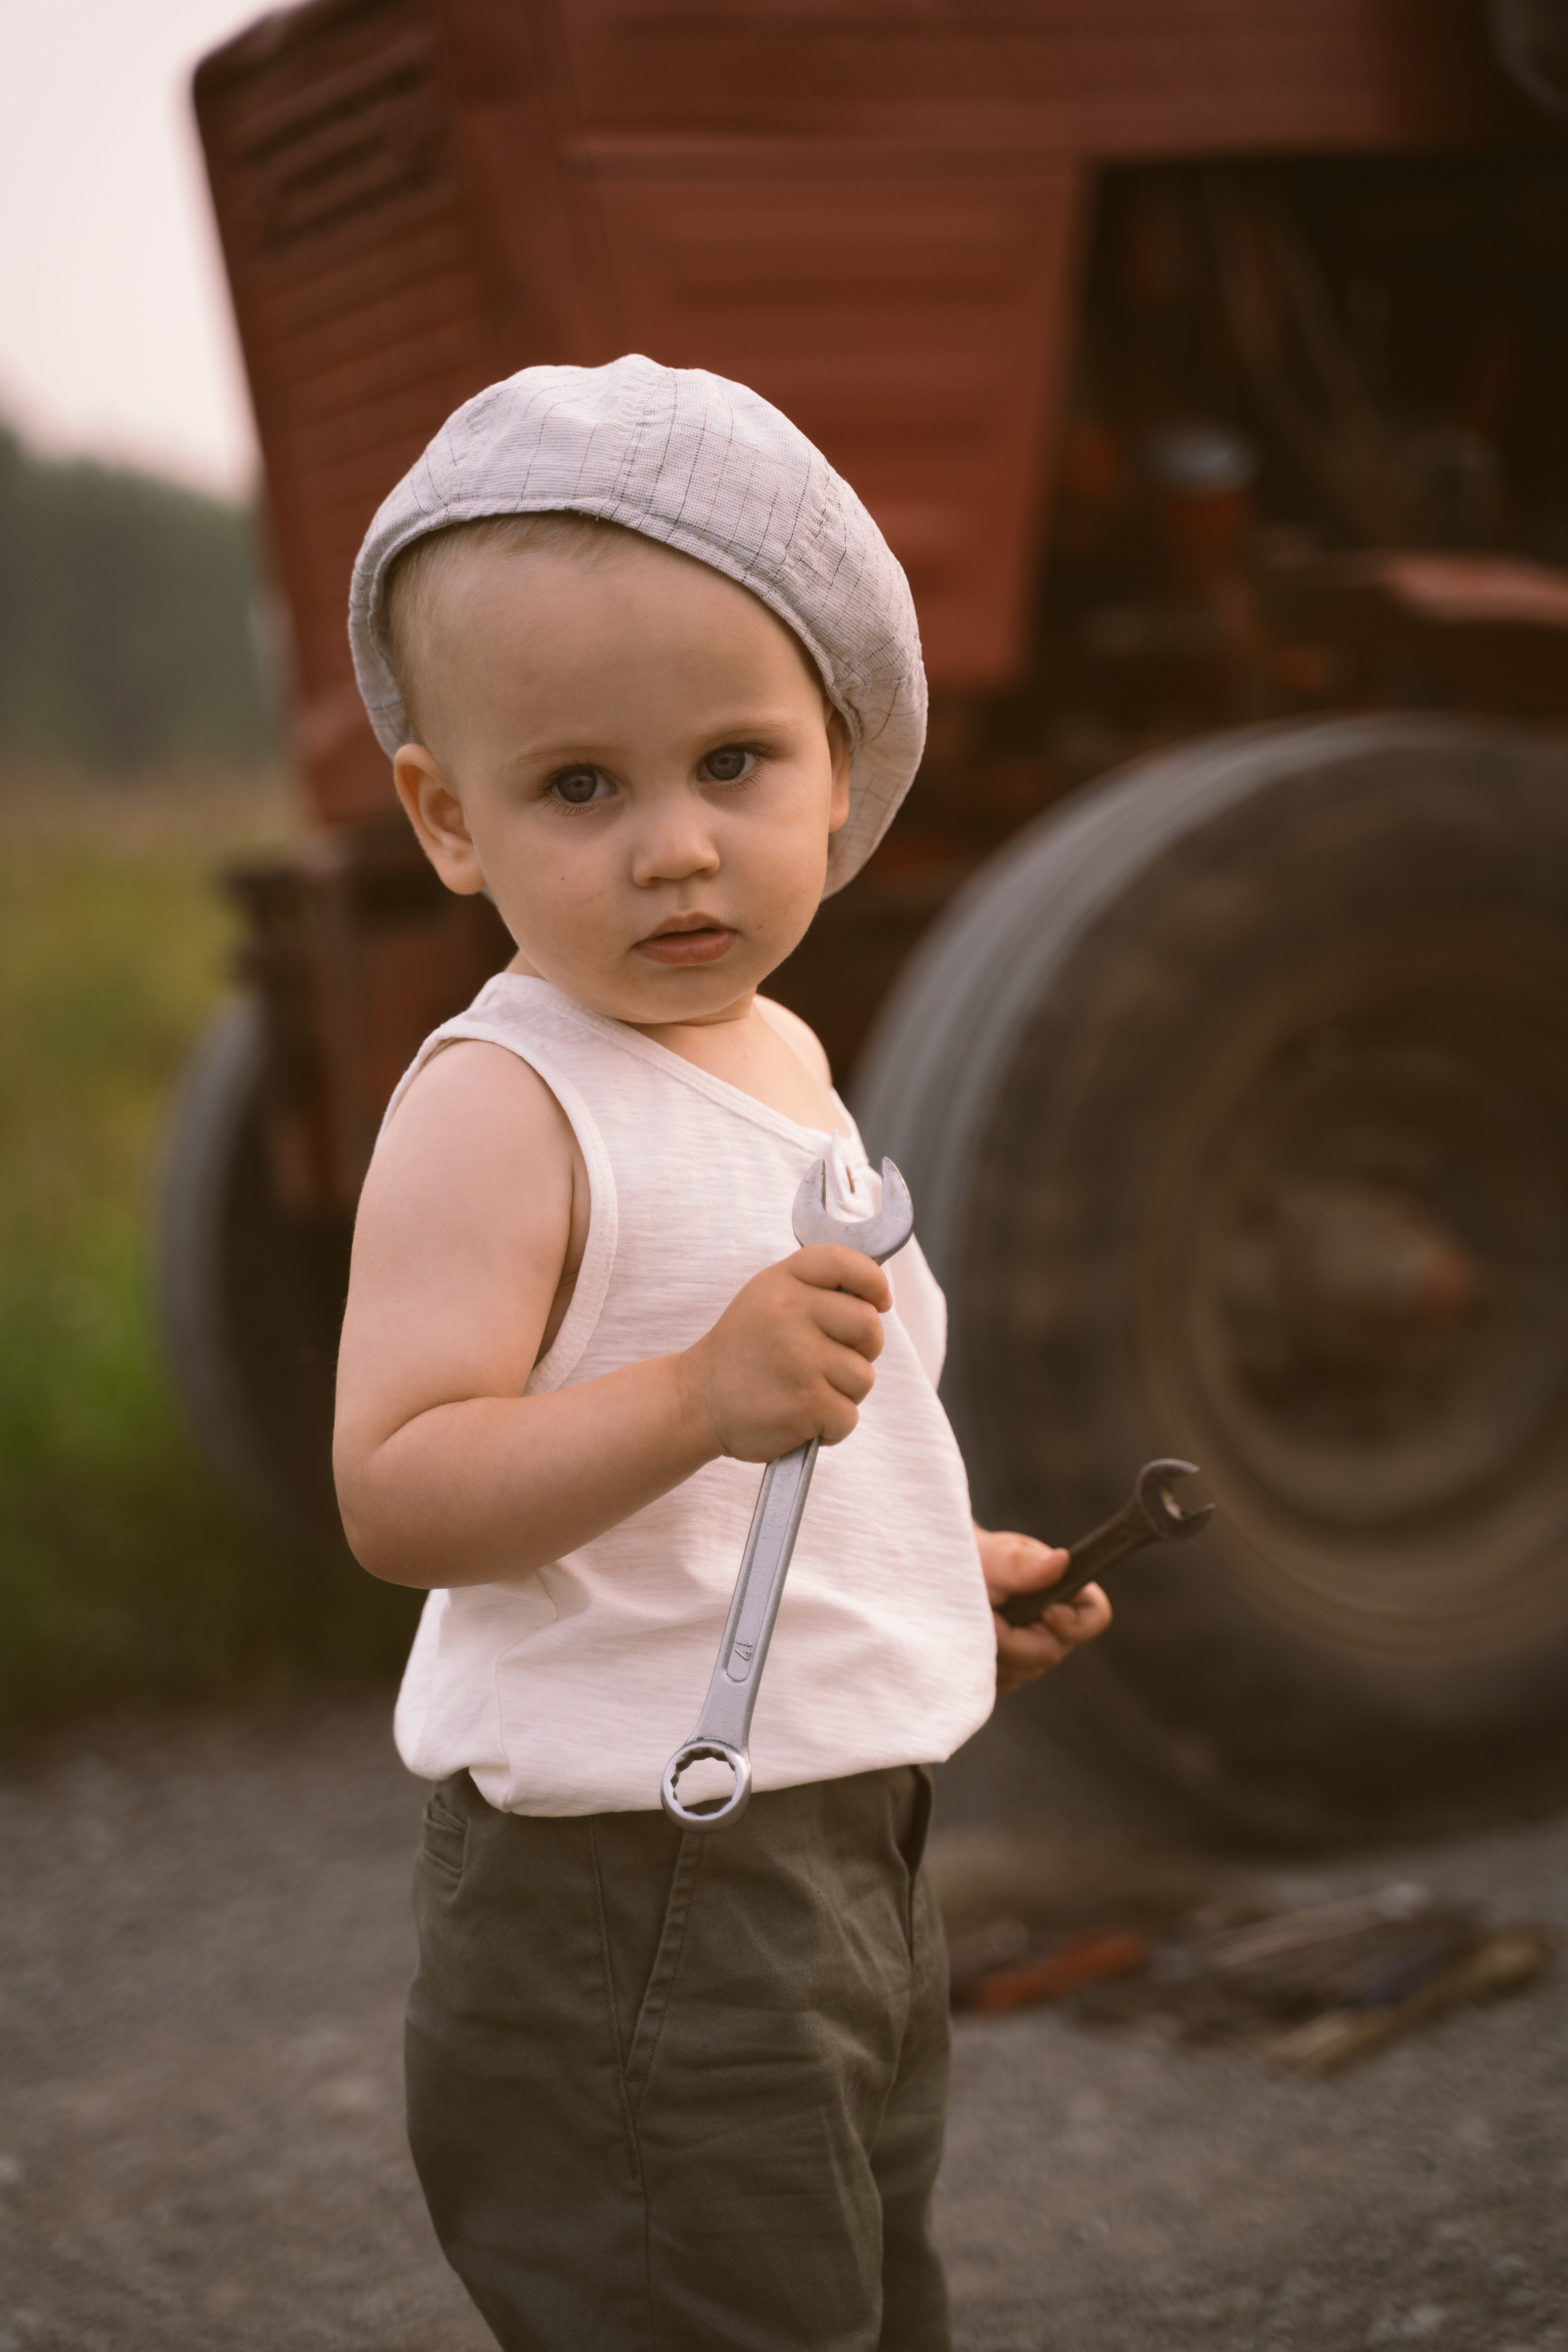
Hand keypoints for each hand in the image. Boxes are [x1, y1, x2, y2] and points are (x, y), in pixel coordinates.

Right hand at [681, 1245, 890, 1462]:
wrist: (696, 1401)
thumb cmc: (742, 1351)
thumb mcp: (767, 1298)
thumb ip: (815, 1288)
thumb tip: (878, 1299)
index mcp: (783, 1282)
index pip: (846, 1264)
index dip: (873, 1282)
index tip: (879, 1302)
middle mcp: (791, 1313)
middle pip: (870, 1326)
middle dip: (863, 1350)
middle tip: (829, 1361)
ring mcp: (800, 1358)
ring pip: (863, 1377)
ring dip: (843, 1393)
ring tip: (804, 1391)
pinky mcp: (807, 1402)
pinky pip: (848, 1415)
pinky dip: (831, 1426)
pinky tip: (801, 1417)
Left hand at [976, 1524, 1112, 1693]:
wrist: (940, 1576)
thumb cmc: (972, 1557)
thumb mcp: (993, 1557)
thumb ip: (1022, 1563)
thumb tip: (1061, 1560)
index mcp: (1066, 1594)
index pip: (1095, 1616)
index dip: (1073, 1621)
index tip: (1044, 1611)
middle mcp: (1053, 1630)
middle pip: (1050, 1653)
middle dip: (1013, 1636)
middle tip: (983, 1611)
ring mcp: (1029, 1657)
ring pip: (1021, 1671)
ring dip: (991, 1648)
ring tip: (971, 1618)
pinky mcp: (1003, 1674)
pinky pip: (998, 1682)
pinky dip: (979, 1662)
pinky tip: (965, 1639)